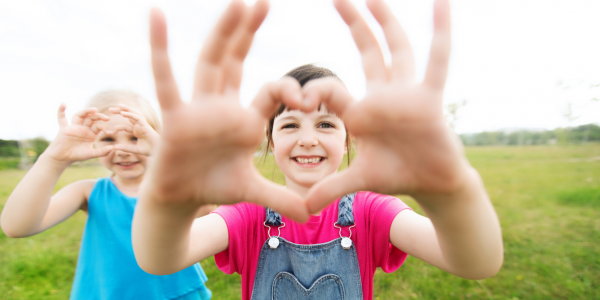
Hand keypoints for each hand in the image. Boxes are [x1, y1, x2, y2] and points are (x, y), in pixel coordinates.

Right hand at [44, 104, 113, 162]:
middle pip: (91, 118)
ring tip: (94, 109)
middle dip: (98, 116)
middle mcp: (82, 128)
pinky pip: (61, 118)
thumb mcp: (91, 154)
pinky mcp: (64, 129)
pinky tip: (63, 103)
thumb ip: (101, 152)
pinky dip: (61, 111)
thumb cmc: (76, 155)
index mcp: (90, 133)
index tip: (109, 132)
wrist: (63, 158)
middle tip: (107, 117)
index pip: (98, 126)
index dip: (104, 127)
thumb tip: (113, 148)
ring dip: (86, 111)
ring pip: (79, 116)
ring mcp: (73, 127)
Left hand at [109, 104, 159, 155]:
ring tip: (118, 105)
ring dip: (126, 109)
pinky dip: (130, 115)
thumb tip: (114, 147)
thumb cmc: (150, 150)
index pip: (125, 126)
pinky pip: (137, 118)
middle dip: (120, 111)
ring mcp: (143, 124)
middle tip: (110, 109)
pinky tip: (123, 113)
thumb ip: (126, 148)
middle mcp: (139, 126)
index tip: (109, 132)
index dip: (117, 127)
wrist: (160, 151)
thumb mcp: (135, 150)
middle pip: (129, 116)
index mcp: (137, 131)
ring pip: (134, 113)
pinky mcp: (145, 125)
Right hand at [143, 1, 309, 220]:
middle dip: (248, 32)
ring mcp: (197, 108)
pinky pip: (166, 79)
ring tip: (235, 2)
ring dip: (222, 33)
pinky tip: (156, 17)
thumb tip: (312, 214)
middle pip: (237, 61)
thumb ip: (280, 197)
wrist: (180, 199)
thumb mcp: (252, 190)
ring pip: (210, 63)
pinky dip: (161, 49)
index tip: (306, 98)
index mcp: (244, 119)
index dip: (288, 90)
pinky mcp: (175, 116)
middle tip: (261, 1)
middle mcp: (222, 106)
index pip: (271, 91)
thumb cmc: (214, 186)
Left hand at [304, 0, 469, 211]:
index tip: (298, 98)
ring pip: (397, 48)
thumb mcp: (360, 180)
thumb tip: (304, 210)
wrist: (433, 184)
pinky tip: (441, 1)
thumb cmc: (397, 175)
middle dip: (354, 23)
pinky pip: (438, 59)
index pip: (331, 90)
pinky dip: (441, 30)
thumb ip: (332, 189)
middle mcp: (383, 95)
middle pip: (367, 51)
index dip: (314, 92)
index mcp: (361, 111)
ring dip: (386, 20)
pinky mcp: (430, 98)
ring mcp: (408, 93)